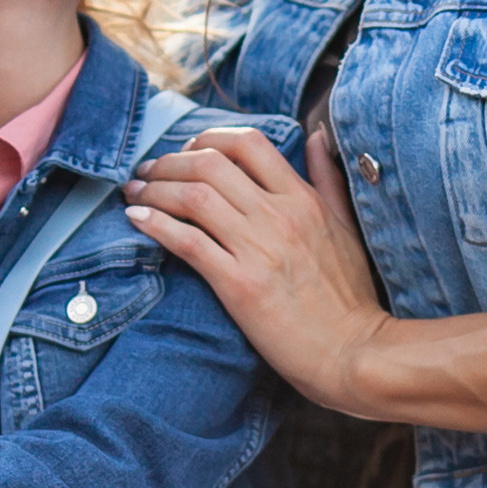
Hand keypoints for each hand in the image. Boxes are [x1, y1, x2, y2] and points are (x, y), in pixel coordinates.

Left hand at [123, 125, 385, 408]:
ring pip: (192, 196)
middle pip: (210, 163)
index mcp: (302, 199)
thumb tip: (318, 135)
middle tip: (148, 172)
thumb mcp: (345, 226)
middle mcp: (278, 215)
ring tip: (135, 194)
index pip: (248, 143)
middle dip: (169, 161)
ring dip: (154, 190)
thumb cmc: (347, 295)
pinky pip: (188, 242)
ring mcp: (258, 249)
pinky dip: (155, 225)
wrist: (351, 352)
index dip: (208, 138)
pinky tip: (137, 220)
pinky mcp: (239, 284)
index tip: (187, 151)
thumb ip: (328, 178)